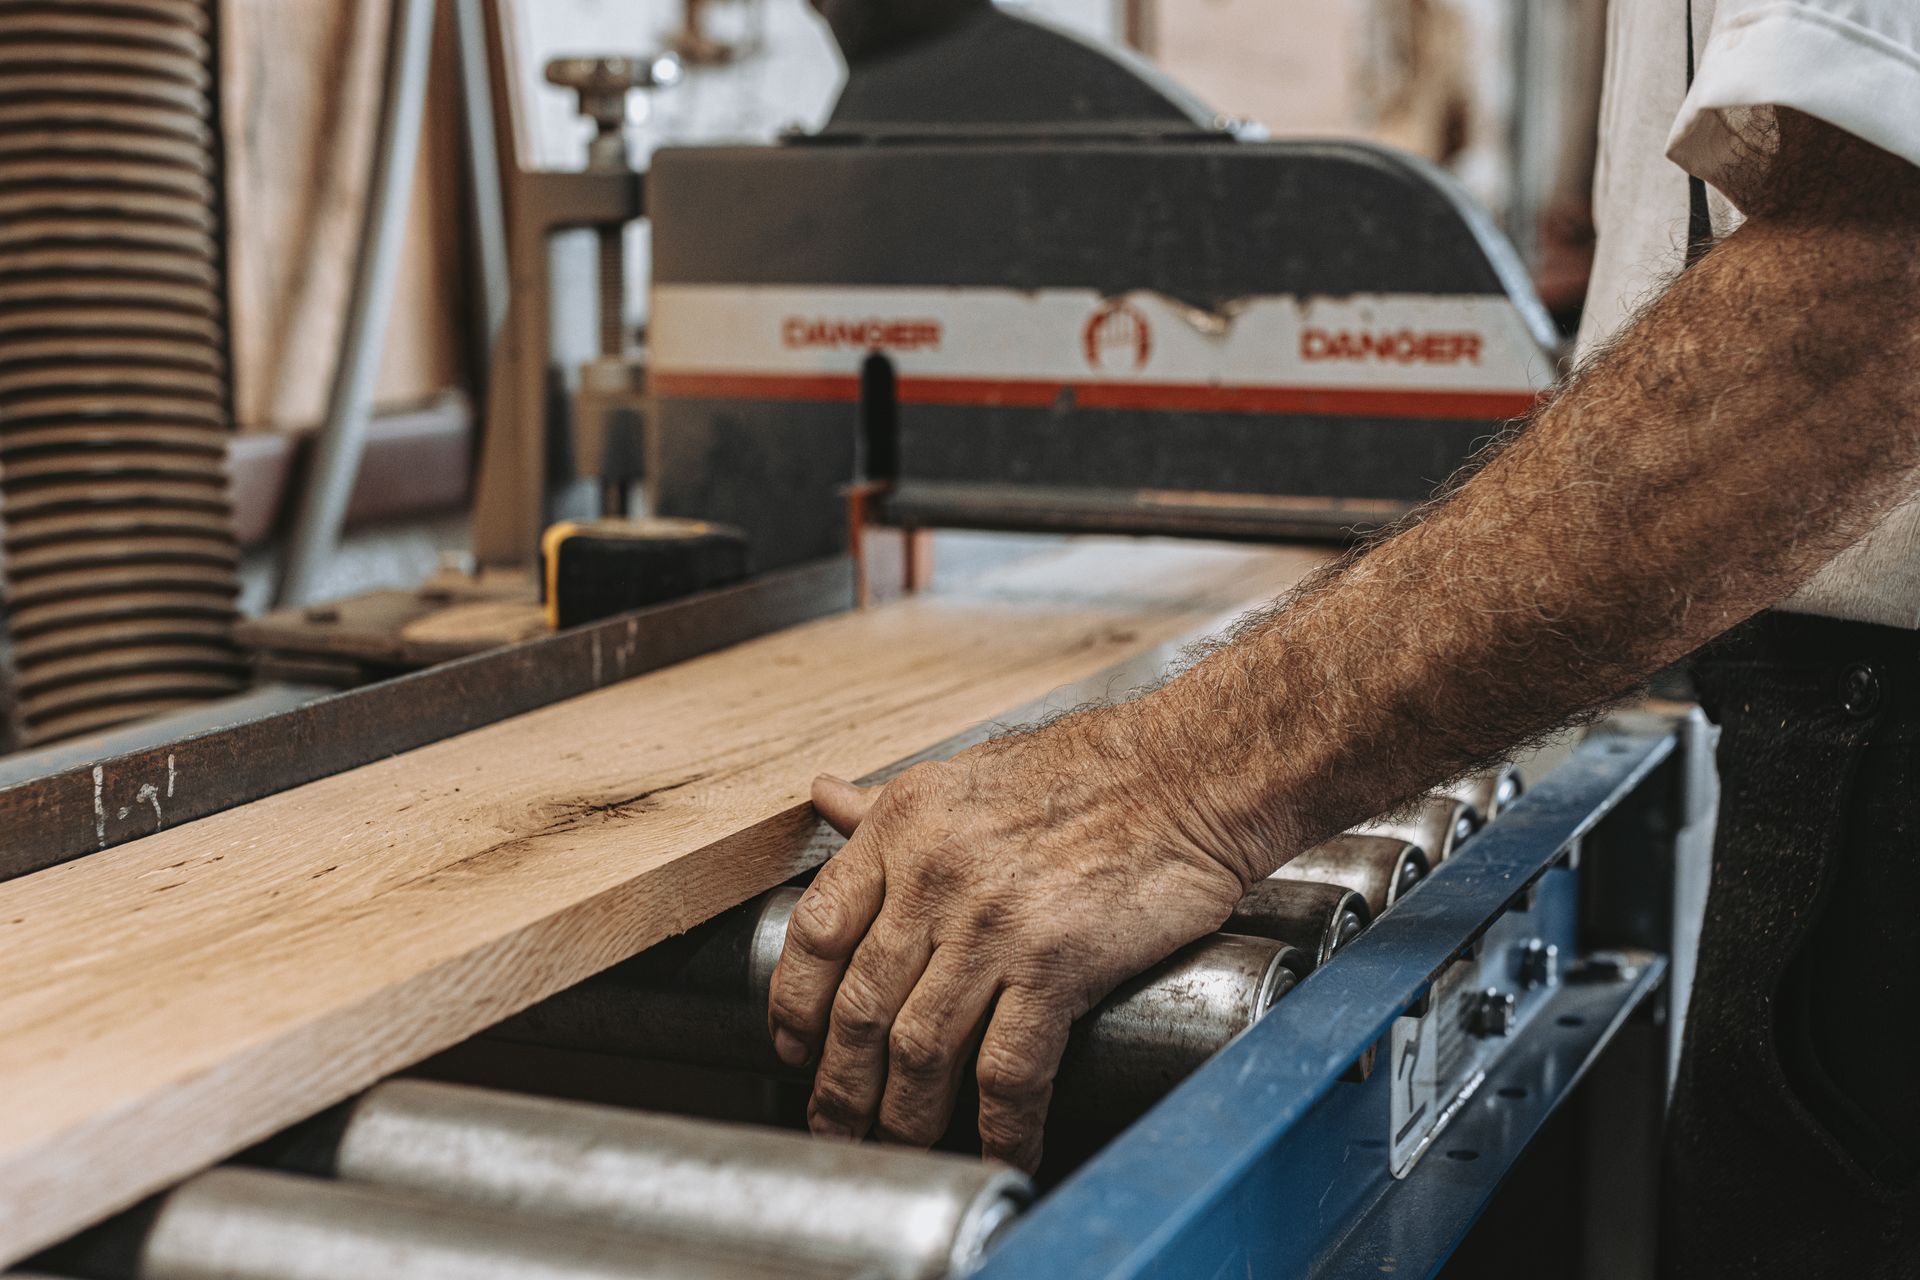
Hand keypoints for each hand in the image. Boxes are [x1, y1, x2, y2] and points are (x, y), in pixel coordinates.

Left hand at [766, 709, 1251, 1170]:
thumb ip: (886, 806)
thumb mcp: (961, 774)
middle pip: (860, 1008)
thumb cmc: (1083, 772)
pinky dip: (1001, 1126)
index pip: (814, 934)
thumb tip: (826, 799)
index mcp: (903, 828)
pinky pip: (1009, 1071)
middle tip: (836, 1126)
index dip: (792, 1006)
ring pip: (919, 1050)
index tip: (792, 1049)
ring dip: (904, 1117)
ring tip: (900, 1148)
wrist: (1183, 774)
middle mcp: (934, 877)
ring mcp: (992, 925)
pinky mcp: (1056, 964)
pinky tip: (1002, 1150)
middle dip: (840, 1086)